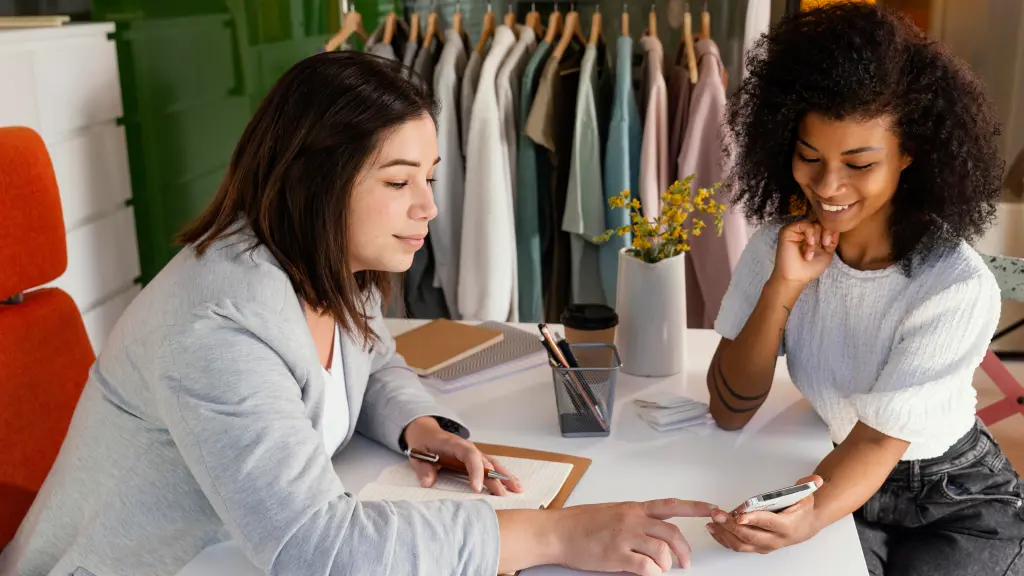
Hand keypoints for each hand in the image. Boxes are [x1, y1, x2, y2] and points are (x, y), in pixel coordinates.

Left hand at [401, 416, 521, 494]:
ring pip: (493, 463)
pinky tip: (514, 483)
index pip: (470, 456)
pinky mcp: (476, 458)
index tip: (476, 488)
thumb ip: (423, 468)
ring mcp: (474, 453)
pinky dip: (504, 474)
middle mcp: (468, 448)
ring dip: (506, 476)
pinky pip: (492, 465)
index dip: (475, 471)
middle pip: (486, 462)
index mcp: (455, 445)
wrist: (425, 431)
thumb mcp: (418, 454)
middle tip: (504, 495)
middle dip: (496, 478)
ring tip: (518, 489)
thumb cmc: (423, 443)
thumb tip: (428, 482)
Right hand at [553, 499, 714, 574]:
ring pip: (662, 550)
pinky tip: (648, 573)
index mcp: (633, 508)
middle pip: (672, 533)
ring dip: (667, 564)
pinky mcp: (616, 555)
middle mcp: (632, 519)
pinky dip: (652, 573)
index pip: (671, 505)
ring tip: (661, 570)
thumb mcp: (612, 513)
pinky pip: (646, 567)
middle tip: (685, 563)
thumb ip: (634, 520)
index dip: (695, 507)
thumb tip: (651, 534)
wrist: (558, 532)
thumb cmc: (579, 523)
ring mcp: (625, 537)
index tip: (712, 508)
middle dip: (684, 550)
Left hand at [706, 475, 824, 553]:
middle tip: (717, 515)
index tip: (739, 516)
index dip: (753, 520)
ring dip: (724, 534)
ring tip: (712, 521)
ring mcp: (764, 546)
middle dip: (731, 525)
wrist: (805, 527)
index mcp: (787, 526)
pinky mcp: (756, 548)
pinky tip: (714, 530)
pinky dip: (724, 539)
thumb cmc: (801, 511)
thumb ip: (806, 486)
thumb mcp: (806, 495)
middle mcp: (775, 540)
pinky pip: (737, 547)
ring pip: (741, 544)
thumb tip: (814, 480)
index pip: (768, 524)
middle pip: (750, 536)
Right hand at [772, 220, 838, 285]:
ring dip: (816, 237)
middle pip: (821, 221)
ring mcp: (796, 230)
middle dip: (826, 232)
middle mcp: (804, 231)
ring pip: (814, 222)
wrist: (797, 277)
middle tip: (824, 245)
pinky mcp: (787, 230)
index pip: (825, 224)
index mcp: (813, 235)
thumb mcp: (827, 252)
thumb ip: (832, 239)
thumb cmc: (810, 268)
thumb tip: (837, 226)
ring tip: (811, 251)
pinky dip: (810, 233)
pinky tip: (808, 244)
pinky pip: (804, 224)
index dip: (830, 231)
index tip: (828, 245)